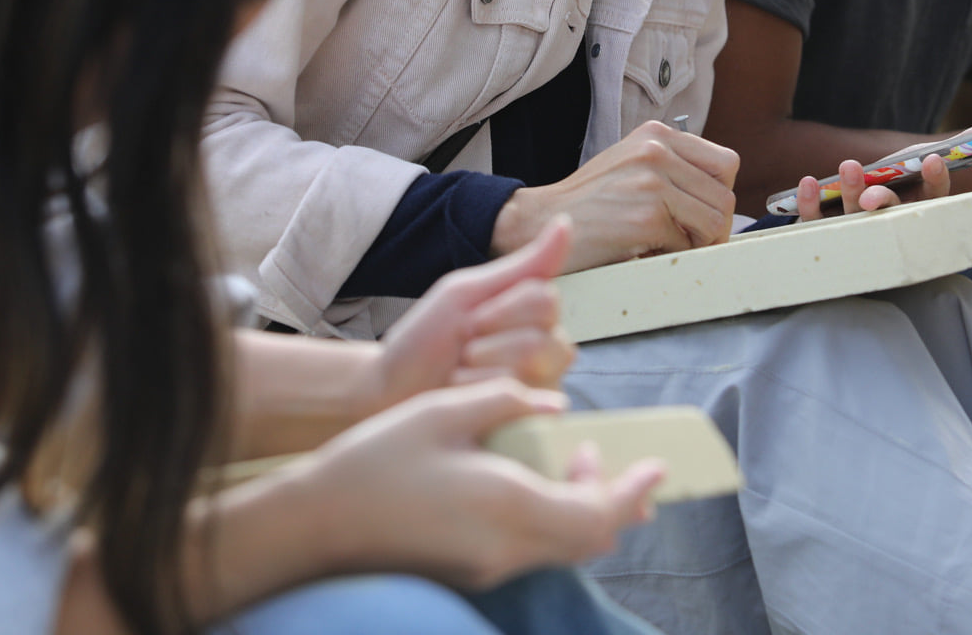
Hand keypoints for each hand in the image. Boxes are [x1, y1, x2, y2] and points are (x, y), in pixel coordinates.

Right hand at [305, 380, 661, 589]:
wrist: (316, 526)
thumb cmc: (374, 463)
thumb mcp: (442, 411)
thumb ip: (505, 402)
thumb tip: (553, 407)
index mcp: (508, 506)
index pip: (597, 513)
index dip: (632, 491)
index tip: (656, 468)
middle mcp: (507, 547)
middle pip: (589, 539)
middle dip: (614, 500)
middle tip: (613, 459)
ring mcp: (488, 565)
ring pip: (562, 547)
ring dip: (581, 506)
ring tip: (571, 457)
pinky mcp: (470, 570)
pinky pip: (533, 549)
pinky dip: (551, 518)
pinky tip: (530, 480)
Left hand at [376, 217, 577, 405]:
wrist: (391, 388)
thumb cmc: (427, 339)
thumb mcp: (469, 293)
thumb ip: (523, 266)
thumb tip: (567, 223)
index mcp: (536, 318)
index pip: (546, 299)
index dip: (502, 309)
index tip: (471, 318)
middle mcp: (548, 352)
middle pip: (544, 336)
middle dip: (491, 341)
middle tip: (464, 348)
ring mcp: (540, 389)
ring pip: (533, 365)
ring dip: (482, 367)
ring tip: (462, 371)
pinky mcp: (528, 422)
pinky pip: (519, 397)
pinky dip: (479, 391)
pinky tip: (464, 395)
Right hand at [493, 121, 737, 271]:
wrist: (539, 221)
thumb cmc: (587, 202)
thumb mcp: (632, 165)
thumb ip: (674, 169)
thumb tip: (721, 199)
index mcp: (657, 135)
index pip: (726, 164)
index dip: (719, 196)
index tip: (702, 215)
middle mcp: (657, 151)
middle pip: (725, 197)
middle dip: (713, 228)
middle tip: (686, 241)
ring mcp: (652, 183)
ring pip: (715, 222)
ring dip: (697, 244)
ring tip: (665, 245)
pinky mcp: (646, 218)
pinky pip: (688, 246)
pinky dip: (672, 256)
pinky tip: (645, 252)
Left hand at [797, 153, 948, 219]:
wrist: (853, 227)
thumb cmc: (897, 187)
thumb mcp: (919, 165)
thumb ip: (951, 150)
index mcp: (917, 208)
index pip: (933, 197)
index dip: (935, 179)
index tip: (934, 159)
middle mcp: (888, 225)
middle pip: (888, 215)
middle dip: (882, 201)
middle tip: (874, 196)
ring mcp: (856, 232)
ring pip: (852, 218)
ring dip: (850, 192)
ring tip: (848, 166)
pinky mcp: (825, 233)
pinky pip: (816, 222)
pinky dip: (811, 203)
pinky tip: (808, 182)